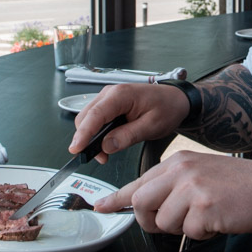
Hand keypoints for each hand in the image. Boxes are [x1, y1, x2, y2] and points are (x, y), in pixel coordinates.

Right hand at [69, 81, 188, 162]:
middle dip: (86, 139)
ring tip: (105, 154)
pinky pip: (95, 119)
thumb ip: (127, 136)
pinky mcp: (109, 104)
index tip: (76, 149)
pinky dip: (96, 133)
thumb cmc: (167, 108)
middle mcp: (110, 93)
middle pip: (85, 117)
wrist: (175, 100)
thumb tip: (106, 146)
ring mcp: (108, 97)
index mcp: (121, 95)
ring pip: (87, 119)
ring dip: (90, 137)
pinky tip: (106, 144)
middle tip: (101, 158)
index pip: (95, 115)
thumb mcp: (151, 126)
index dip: (83, 134)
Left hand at [95, 150, 251, 239]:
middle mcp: (180, 171)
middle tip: (177, 220)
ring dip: (183, 227)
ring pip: (163, 222)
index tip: (101, 206)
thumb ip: (172, 186)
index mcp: (177, 162)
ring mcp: (191, 188)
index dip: (118, 198)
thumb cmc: (238, 187)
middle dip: (152, 220)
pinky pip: (188, 232)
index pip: (138, 182)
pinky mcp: (203, 207)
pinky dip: (202, 233)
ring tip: (206, 215)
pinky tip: (217, 220)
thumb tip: (143, 205)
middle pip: (141, 204)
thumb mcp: (200, 175)